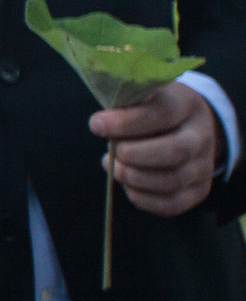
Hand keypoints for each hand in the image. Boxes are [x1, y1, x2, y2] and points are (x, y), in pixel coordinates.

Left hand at [94, 81, 221, 216]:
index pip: (163, 113)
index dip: (126, 122)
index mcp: (187, 106)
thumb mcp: (143, 96)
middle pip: (175, 152)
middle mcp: (203, 137)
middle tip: (113, 153)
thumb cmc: (152, 111)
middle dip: (133, 155)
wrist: (186, 127)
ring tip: (115, 167)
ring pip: (172, 181)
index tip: (96, 125)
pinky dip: (141, 197)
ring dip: (134, 178)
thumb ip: (125, 106)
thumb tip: (101, 125)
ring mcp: (203, 167)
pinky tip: (128, 184)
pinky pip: (170, 204)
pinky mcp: (198, 191)